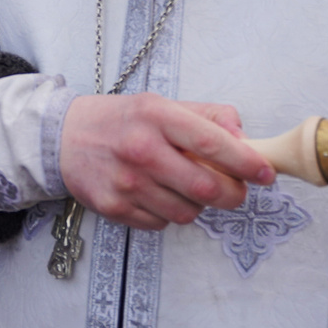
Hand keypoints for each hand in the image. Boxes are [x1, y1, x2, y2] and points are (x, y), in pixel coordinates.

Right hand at [57, 94, 271, 230]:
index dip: (247, 163)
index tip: (265, 173)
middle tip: (235, 190)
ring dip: (197, 205)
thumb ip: (207, 116)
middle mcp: (142, 150)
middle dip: (233, 194)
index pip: (215, 144)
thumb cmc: (119, 121)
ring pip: (188, 212)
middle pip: (208, 188)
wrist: (61, 138)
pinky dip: (168, 214)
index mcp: (157, 117)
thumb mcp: (161, 104)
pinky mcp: (114, 208)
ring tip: (185, 188)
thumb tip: (243, 138)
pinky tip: (157, 195)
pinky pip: (161, 224)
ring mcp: (127, 183)